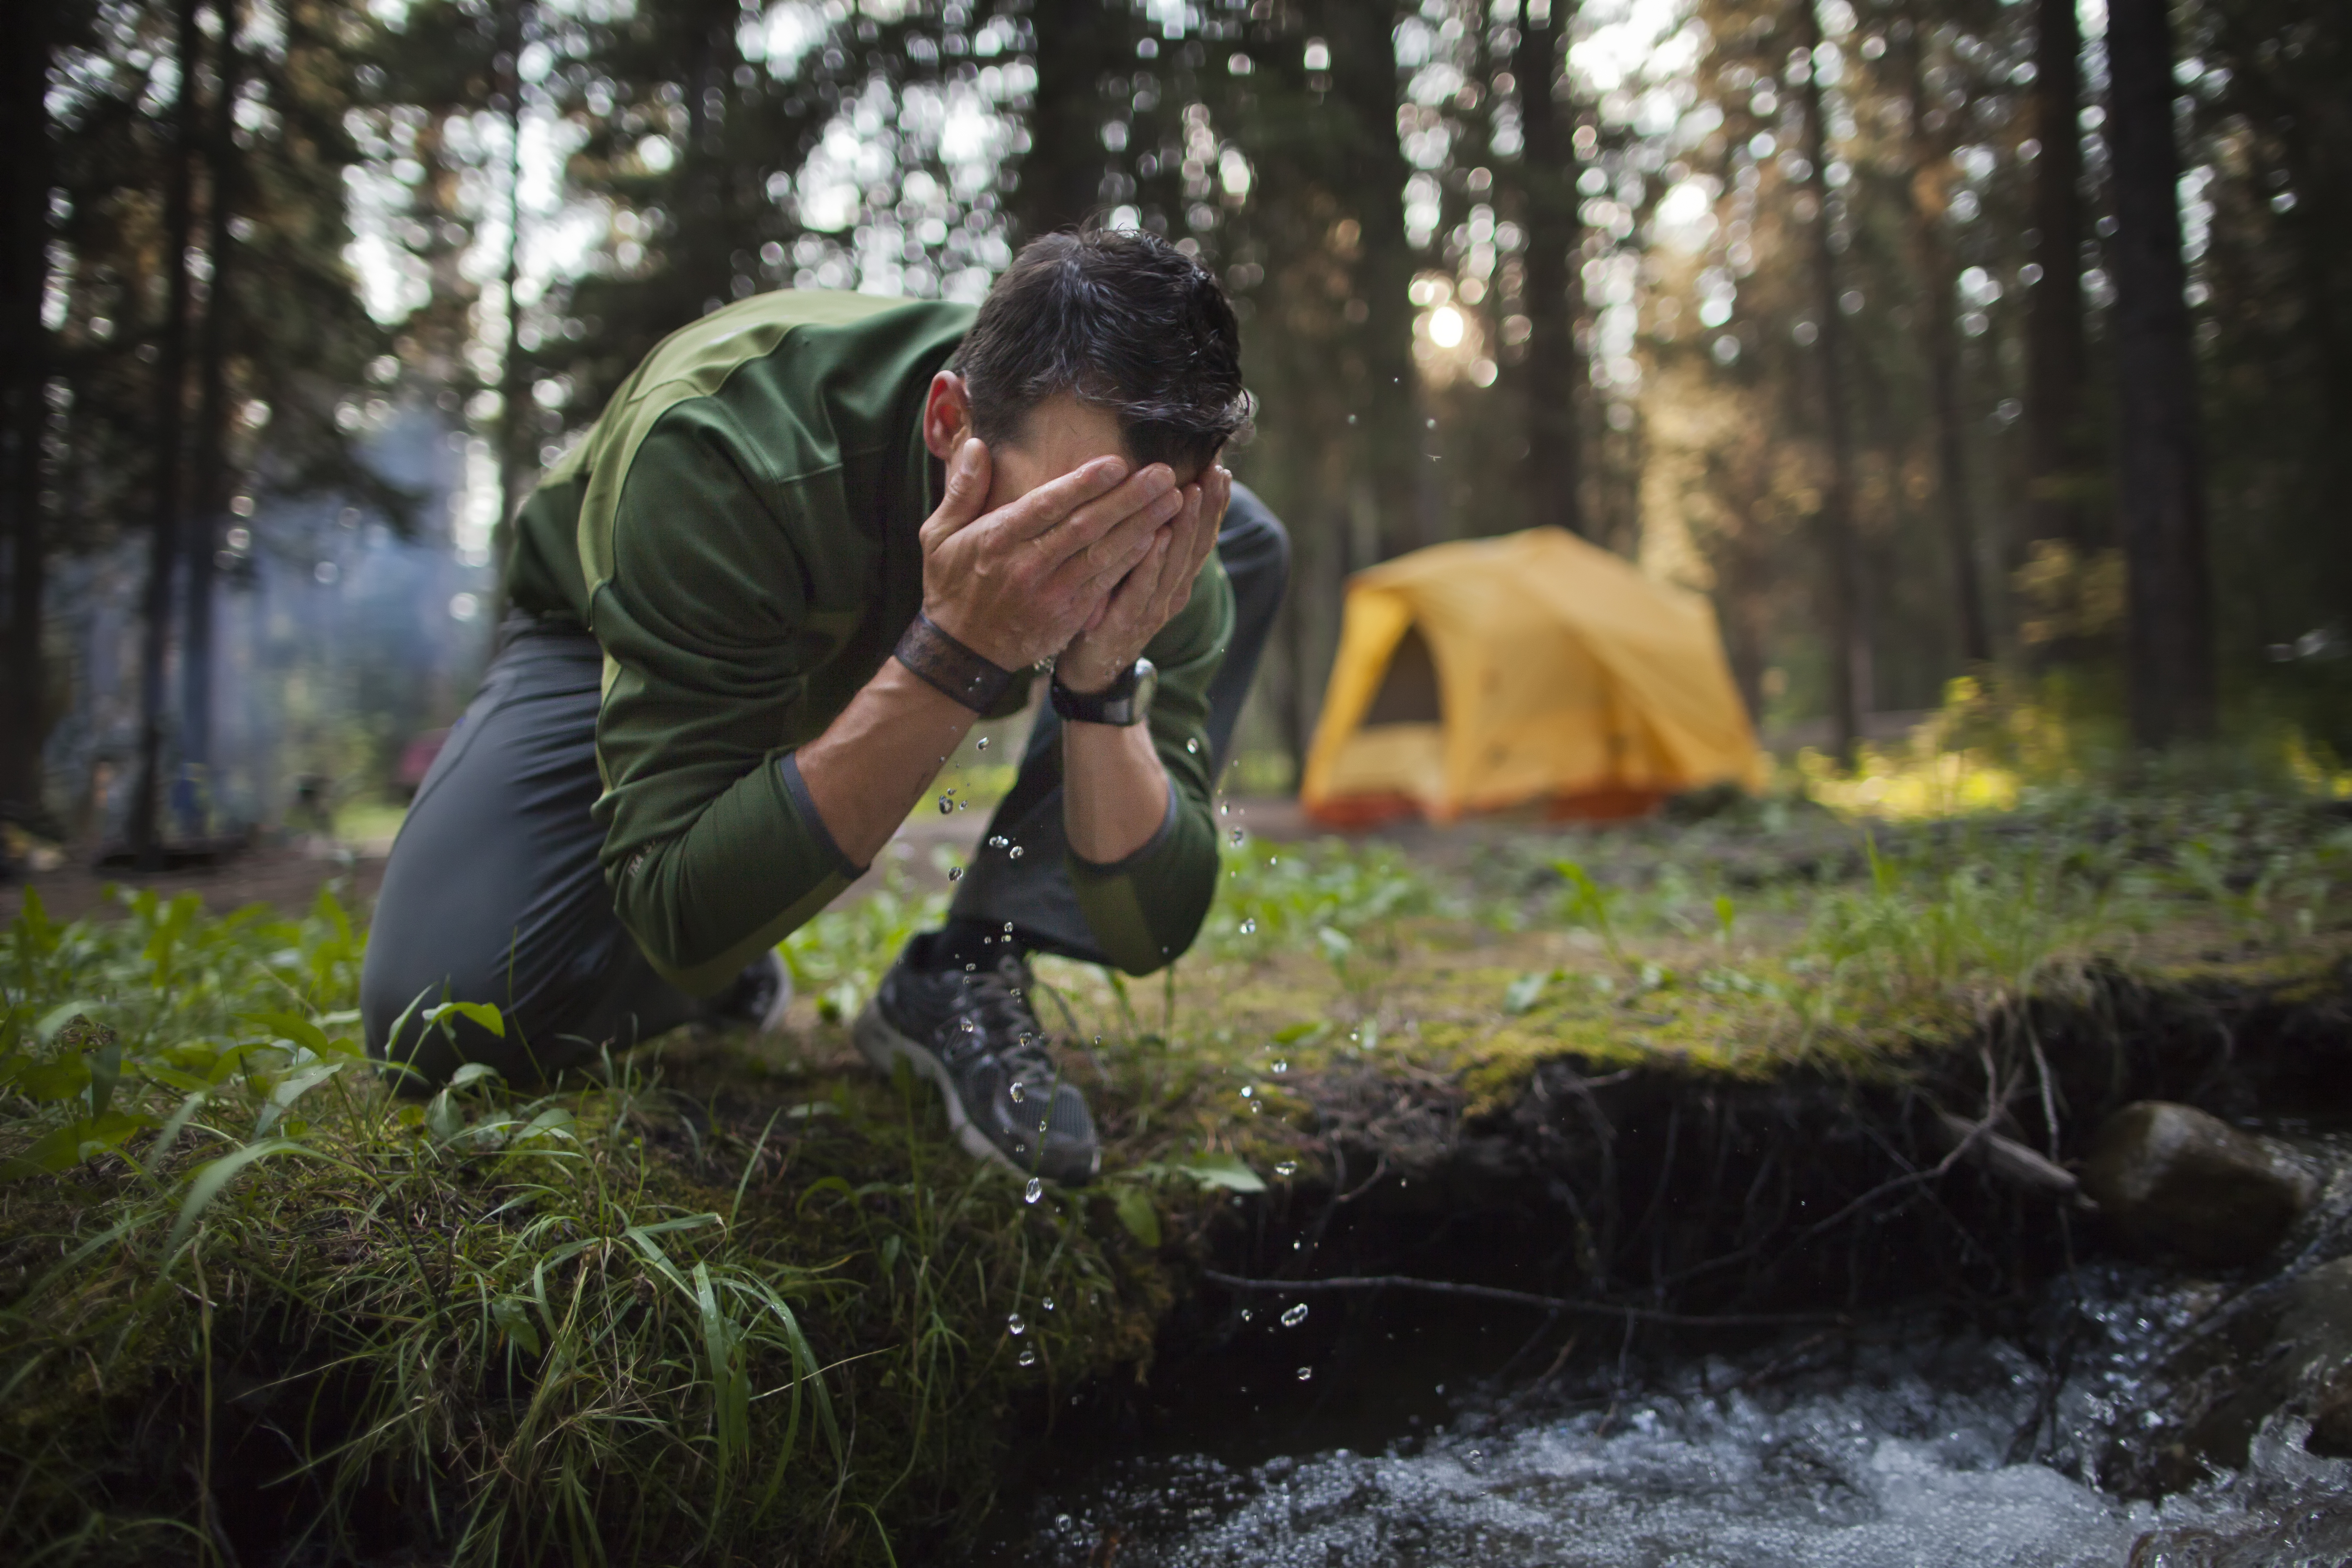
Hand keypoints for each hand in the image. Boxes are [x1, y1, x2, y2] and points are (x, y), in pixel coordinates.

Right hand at [918, 438, 1184, 670]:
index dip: (1084, 484)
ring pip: (1103, 555)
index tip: (1117, 462)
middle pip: (1086, 527)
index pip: (1047, 506)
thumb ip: (962, 491)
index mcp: (998, 540)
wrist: (962, 652)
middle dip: (1128, 499)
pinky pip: (1106, 584)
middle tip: (1163, 474)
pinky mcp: (1069, 615)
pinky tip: (1157, 539)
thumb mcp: (939, 536)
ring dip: (1141, 526)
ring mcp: (1052, 594)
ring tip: (1172, 500)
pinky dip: (1132, 561)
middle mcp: (1028, 566)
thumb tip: (977, 446)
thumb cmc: (952, 585)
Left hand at [1057, 465, 1229, 694]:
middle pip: (1198, 545)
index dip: (1215, 505)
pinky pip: (1143, 587)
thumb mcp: (1135, 571)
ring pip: (1177, 563)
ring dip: (1187, 526)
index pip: (1203, 536)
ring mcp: (1154, 609)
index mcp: (1177, 578)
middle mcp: (1173, 592)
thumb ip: (1148, 540)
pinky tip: (1160, 534)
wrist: (1090, 668)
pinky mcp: (1128, 622)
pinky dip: (1153, 561)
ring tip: (1194, 490)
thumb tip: (1157, 496)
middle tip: (1216, 469)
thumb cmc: (1111, 610)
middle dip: (1209, 506)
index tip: (1221, 469)